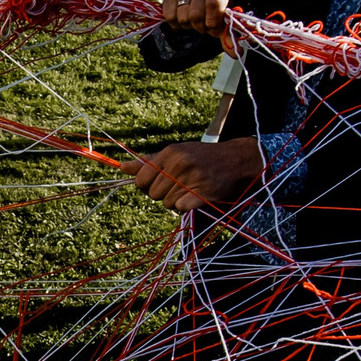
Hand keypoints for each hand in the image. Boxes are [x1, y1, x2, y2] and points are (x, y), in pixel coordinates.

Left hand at [123, 139, 263, 213]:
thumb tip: (122, 167)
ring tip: (190, 188)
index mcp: (170, 152)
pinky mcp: (203, 194)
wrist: (237, 160)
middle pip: (153, 193)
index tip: (158, 183)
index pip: (141, 178)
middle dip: (163, 194)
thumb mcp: (177, 152)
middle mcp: (180, 164)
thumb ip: (149, 161)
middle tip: (179, 185)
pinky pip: (181, 208)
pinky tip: (196, 196)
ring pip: (167, 203)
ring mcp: (192, 178)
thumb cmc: (202, 157)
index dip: (146, 185)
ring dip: (176, 200)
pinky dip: (187, 206)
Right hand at [160, 0, 235, 48]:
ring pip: (182, 17)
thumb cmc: (216, 11)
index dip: (212, 21)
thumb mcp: (224, 20)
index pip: (214, 3)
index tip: (214, 28)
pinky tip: (182, 17)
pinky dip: (175, 23)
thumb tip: (236, 54)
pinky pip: (169, 16)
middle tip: (203, 25)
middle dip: (200, 26)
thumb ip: (228, 36)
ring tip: (193, 20)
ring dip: (188, 25)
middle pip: (195, 15)